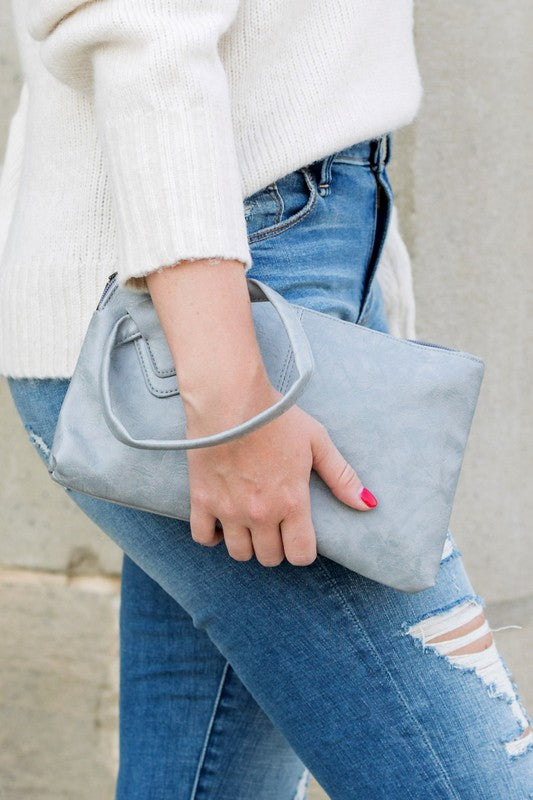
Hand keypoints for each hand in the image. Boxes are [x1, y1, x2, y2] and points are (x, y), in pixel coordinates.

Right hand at [144, 256, 376, 567]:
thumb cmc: (276, 416)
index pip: (300, 555)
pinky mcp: (202, 500)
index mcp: (293, 501)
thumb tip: (368, 504)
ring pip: (239, 553)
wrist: (229, 398)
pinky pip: (203, 537)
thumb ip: (341, 476)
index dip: (302, 551)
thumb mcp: (316, 441)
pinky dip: (213, 535)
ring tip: (250, 524)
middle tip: (275, 526)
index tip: (299, 536)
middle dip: (276, 546)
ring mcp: (230, 510)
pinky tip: (221, 522)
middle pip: (270, 557)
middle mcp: (262, 514)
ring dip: (247, 544)